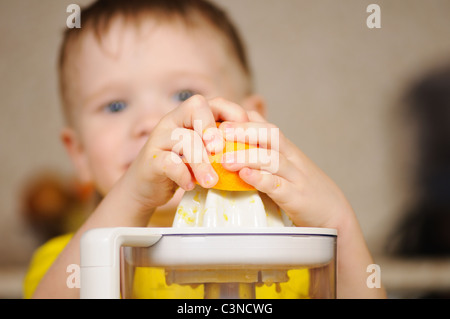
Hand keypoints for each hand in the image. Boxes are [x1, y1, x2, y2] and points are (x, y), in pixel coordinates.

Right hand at [122, 95, 250, 211]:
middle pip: (195, 106)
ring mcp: (160, 138)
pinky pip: (168, 163)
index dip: (232, 113)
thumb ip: (221, 144)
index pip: (214, 102)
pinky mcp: (150, 160)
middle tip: (220, 151)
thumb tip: (255, 146)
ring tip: (212, 182)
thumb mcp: (203, 152)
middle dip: (212, 128)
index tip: (246, 136)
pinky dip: (183, 175)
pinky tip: (190, 186)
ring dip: (202, 163)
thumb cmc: (182, 167)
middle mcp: (173, 120)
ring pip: (184, 139)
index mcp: (189, 116)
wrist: (147, 186)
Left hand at [220, 111, 352, 228]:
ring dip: (246, 157)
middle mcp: (293, 159)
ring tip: (224, 159)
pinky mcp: (297, 198)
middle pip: (270, 136)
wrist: (335, 215)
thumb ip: (268, 154)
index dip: (245, 122)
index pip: (268, 128)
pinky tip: (245, 176)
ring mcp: (296, 177)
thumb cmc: (305, 190)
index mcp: (288, 151)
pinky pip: (278, 185)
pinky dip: (261, 179)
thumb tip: (244, 139)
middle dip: (244, 131)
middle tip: (220, 131)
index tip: (222, 120)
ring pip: (272, 159)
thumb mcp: (288, 168)